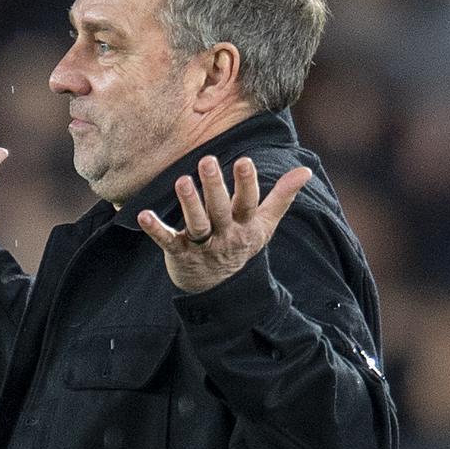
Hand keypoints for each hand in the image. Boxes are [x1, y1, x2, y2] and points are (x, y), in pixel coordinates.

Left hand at [137, 155, 311, 292]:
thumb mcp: (265, 224)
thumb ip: (282, 196)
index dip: (247, 183)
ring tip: (182, 180)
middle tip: (207, 159)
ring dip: (189, 203)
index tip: (244, 160)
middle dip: (215, 186)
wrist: (221, 289)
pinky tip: (143, 215)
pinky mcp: (180, 253)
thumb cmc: (242, 244)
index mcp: (245, 225)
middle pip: (220, 210)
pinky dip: (155, 229)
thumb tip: (306, 170)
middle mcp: (225, 235)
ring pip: (197, 224)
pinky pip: (167, 241)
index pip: (248, 203)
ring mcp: (202, 245)